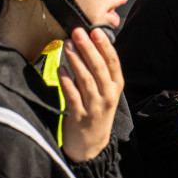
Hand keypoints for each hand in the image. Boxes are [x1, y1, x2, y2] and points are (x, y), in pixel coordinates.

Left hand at [58, 27, 123, 161]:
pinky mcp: (80, 117)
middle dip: (88, 48)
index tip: (96, 31)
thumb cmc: (96, 113)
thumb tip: (90, 45)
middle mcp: (108, 96)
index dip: (105, 46)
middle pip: (99, 68)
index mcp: (116, 87)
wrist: (91, 146)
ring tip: (68, 44)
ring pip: (86, 79)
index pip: (113, 63)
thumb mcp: (106, 93)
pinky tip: (61, 69)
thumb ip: (101, 73)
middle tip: (78, 32)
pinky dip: (67, 81)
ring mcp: (95, 107)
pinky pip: (73, 96)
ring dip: (76, 60)